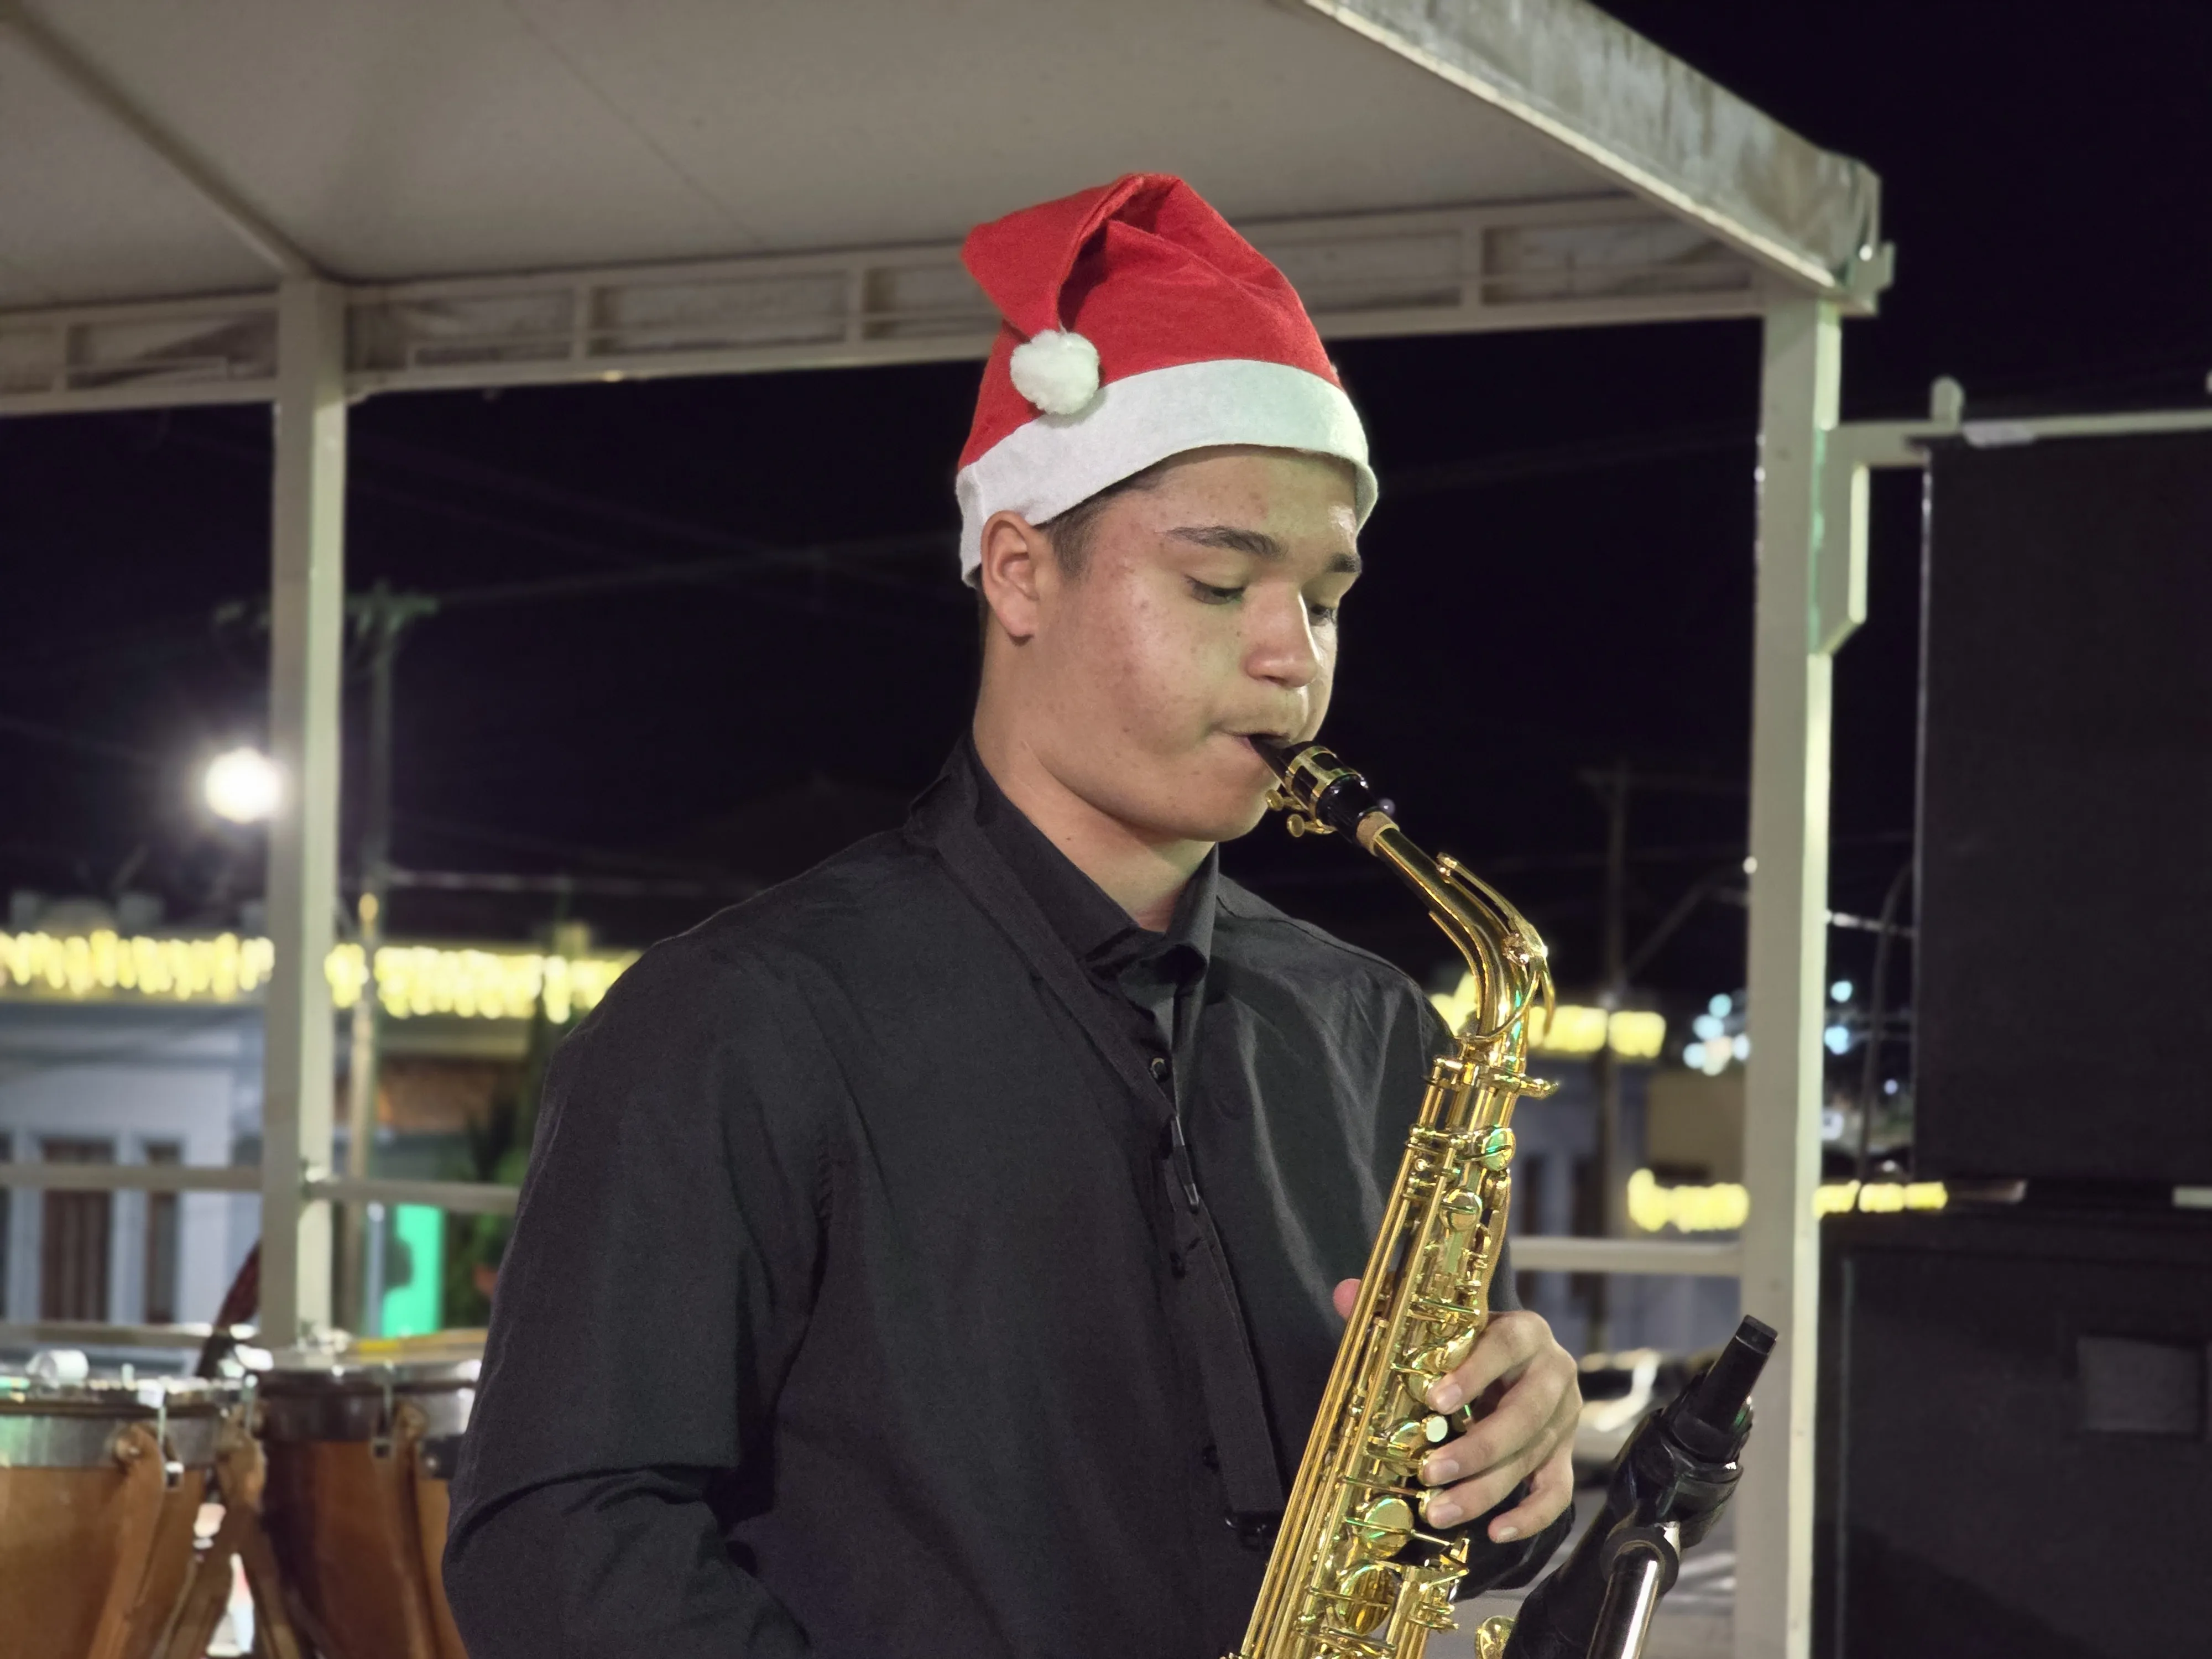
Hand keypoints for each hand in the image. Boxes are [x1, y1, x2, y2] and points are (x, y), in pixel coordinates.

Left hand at [1332, 1279, 1579, 1543]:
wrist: (1522, 1357)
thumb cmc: (1472, 1340)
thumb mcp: (1443, 1320)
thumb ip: (1394, 1307)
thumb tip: (1343, 1293)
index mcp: (1525, 1331)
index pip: (1506, 1345)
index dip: (1473, 1373)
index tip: (1435, 1400)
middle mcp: (1553, 1373)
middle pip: (1524, 1414)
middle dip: (1476, 1448)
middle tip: (1429, 1471)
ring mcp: (1563, 1418)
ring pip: (1531, 1457)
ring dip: (1485, 1489)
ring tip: (1440, 1509)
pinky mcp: (1565, 1453)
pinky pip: (1557, 1490)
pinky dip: (1531, 1515)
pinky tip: (1496, 1531)